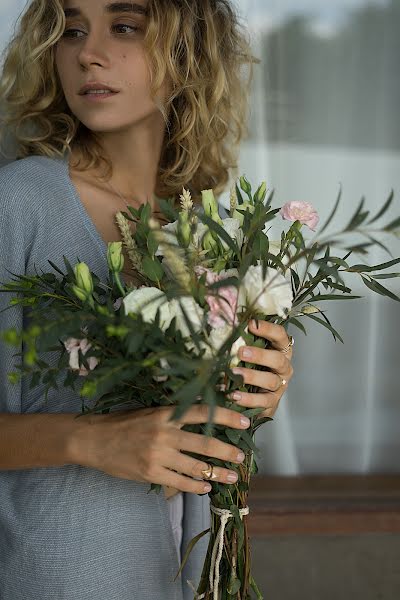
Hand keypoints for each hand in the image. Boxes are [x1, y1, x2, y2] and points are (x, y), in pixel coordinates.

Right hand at [72, 405, 250, 494]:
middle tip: (242, 458)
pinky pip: (180, 482)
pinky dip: (196, 486)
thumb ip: (175, 415)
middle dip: (228, 451)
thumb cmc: (125, 424)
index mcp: (166, 413)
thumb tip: (204, 418)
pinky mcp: (150, 473)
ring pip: (196, 466)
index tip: (245, 422)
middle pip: (206, 443)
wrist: (94, 440)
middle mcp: (165, 432)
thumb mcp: (151, 412)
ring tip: (231, 477)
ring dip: (217, 473)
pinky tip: (206, 487)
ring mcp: (158, 454)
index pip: (203, 412)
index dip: (227, 416)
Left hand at [227, 319, 293, 417]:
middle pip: (278, 359)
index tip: (251, 324)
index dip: (268, 329)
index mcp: (280, 349)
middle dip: (260, 355)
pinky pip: (263, 400)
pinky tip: (234, 395)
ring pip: (271, 380)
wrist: (256, 396)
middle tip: (241, 352)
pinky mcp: (273, 401)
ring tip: (233, 374)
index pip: (280, 335)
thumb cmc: (250, 366)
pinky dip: (248, 398)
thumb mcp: (248, 350)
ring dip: (251, 376)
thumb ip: (243, 339)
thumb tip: (225, 322)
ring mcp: (280, 385)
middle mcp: (284, 366)